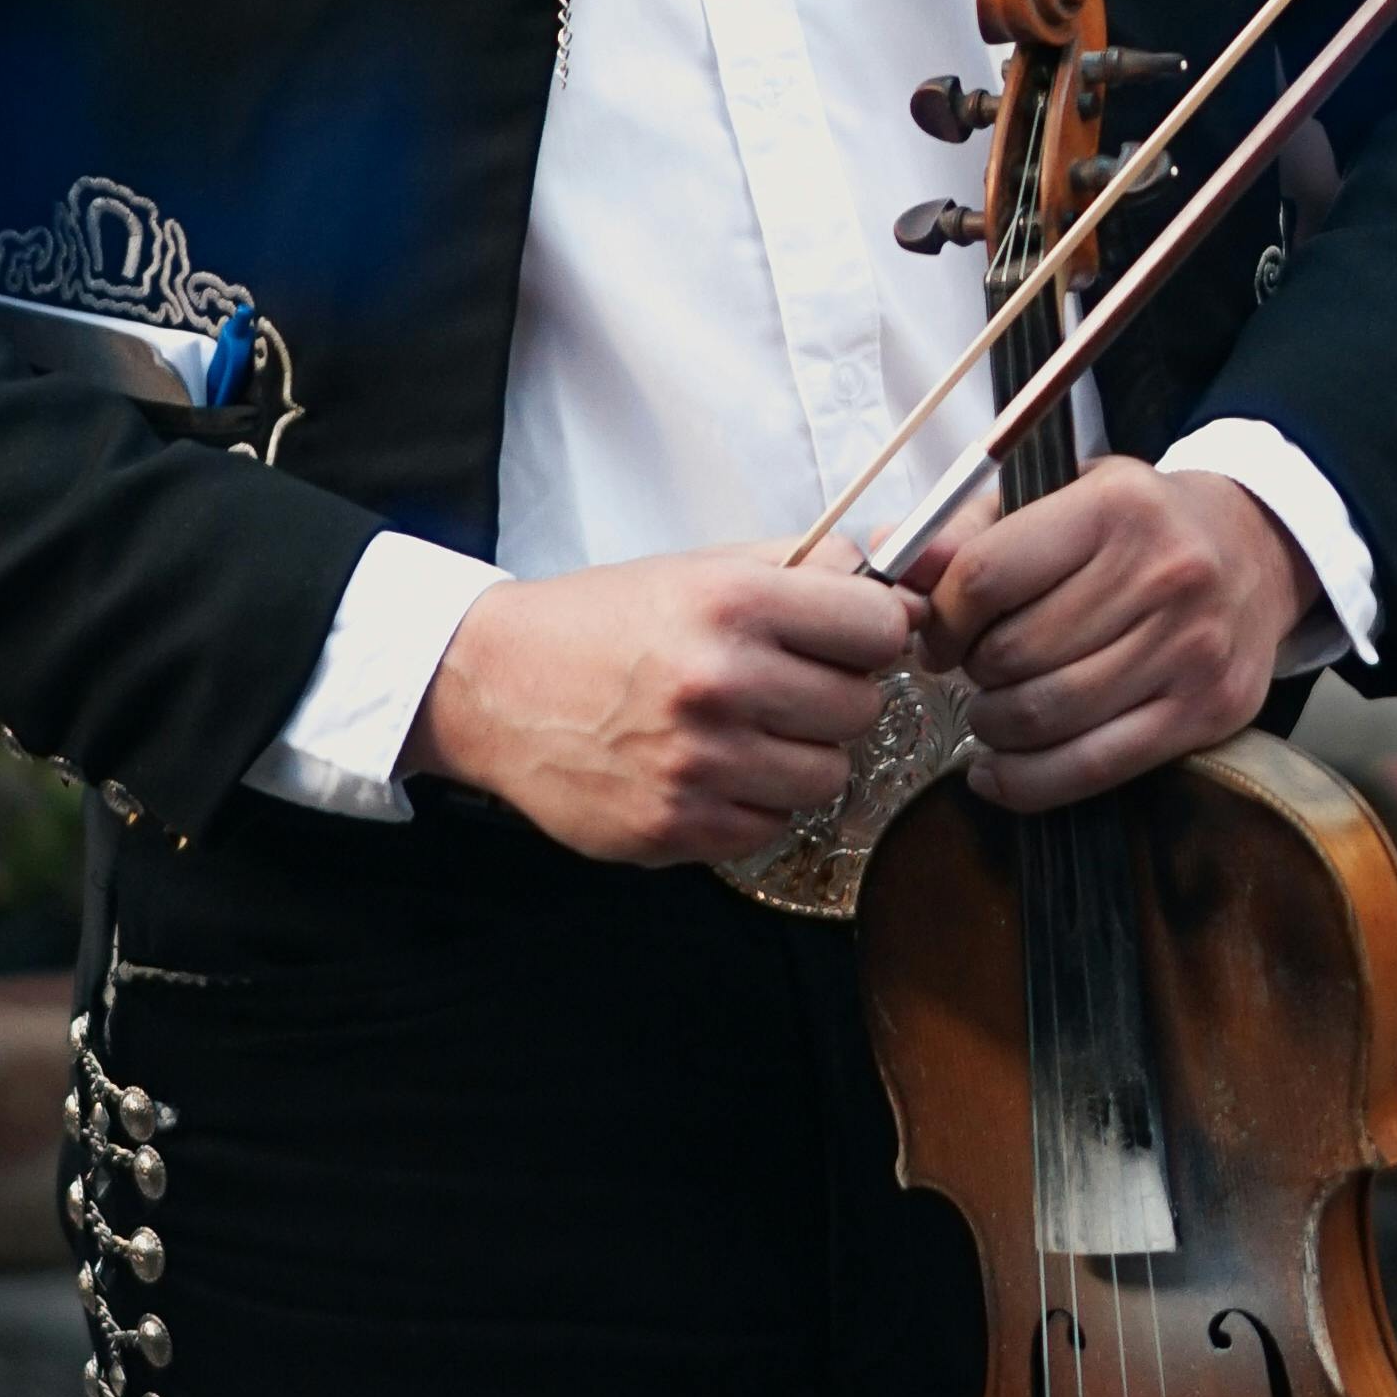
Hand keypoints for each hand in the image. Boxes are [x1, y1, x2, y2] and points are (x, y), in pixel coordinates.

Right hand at [406, 542, 927, 867]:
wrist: (495, 684)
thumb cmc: (605, 621)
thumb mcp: (701, 569)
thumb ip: (805, 570)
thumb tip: (900, 589)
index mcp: (734, 603)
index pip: (879, 628)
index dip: (871, 633)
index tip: (851, 639)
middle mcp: (721, 683)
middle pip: (861, 708)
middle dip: (834, 697)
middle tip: (785, 686)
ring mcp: (699, 764)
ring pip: (828, 777)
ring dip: (799, 757)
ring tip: (747, 730)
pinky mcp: (676, 828)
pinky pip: (772, 825)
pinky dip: (753, 803)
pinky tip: (711, 769)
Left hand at [919, 459, 1306, 815]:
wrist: (1257, 551)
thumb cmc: (1138, 524)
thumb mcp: (1062, 494)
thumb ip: (970, 527)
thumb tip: (889, 557)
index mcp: (1115, 507)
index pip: (986, 575)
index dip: (940, 616)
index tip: (937, 632)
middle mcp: (1163, 574)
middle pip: (1013, 653)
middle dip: (970, 672)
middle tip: (970, 670)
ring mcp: (1190, 649)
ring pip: (1044, 716)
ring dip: (993, 726)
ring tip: (991, 711)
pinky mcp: (1207, 712)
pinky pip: (1091, 767)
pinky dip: (1026, 782)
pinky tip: (998, 770)